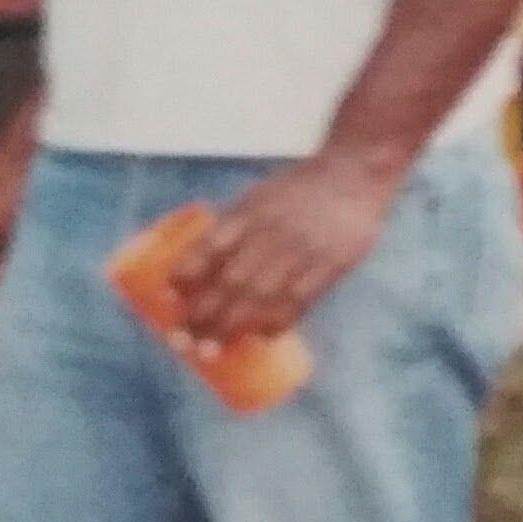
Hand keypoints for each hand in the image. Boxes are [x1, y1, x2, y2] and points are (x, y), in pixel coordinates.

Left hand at [170, 150, 404, 342]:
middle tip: (182, 340)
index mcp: (251, 210)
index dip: (188, 273)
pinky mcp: (331, 263)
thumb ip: (234, 228)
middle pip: (232, 279)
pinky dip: (278, 320)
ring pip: (262, 295)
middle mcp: (273, 230)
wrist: (354, 171)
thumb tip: (199, 271)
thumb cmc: (298, 190)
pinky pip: (301, 299)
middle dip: (204, 313)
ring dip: (233, 326)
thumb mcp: (260, 196)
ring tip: (210, 350)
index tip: (168, 298)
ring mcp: (303, 248)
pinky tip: (261, 338)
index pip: (212, 244)